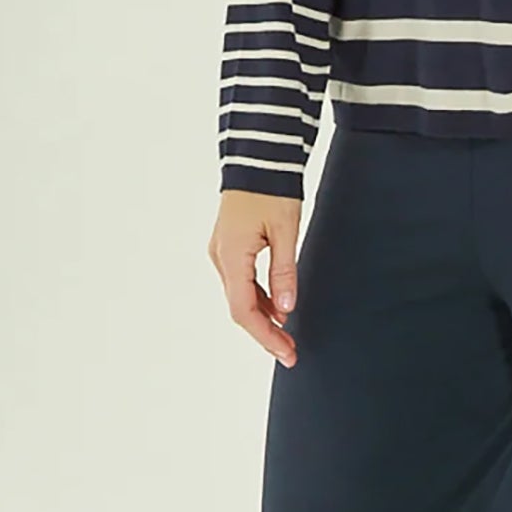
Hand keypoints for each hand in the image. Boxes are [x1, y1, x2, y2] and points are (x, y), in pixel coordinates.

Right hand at [209, 191, 302, 365]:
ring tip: (288, 336)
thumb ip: (284, 271)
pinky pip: (242, 282)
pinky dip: (260, 299)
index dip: (265, 336)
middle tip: (291, 353)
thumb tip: (286, 310)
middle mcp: (221, 258)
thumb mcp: (286, 230)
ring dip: (263, 318)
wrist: (257, 158)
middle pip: (240, 309)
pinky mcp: (229, 247)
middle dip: (265, 333)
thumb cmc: (271, 188)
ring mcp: (222, 253)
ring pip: (240, 297)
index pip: (244, 310)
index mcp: (231, 255)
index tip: (287, 353)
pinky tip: (279, 309)